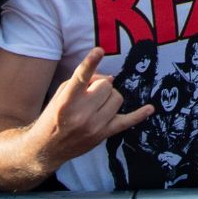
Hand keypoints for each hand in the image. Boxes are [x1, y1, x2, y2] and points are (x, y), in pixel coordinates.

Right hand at [35, 47, 154, 169]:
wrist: (47, 148)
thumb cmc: (53, 116)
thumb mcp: (61, 94)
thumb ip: (83, 81)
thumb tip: (111, 78)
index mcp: (66, 102)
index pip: (80, 78)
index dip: (90, 63)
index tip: (99, 50)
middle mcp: (81, 115)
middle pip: (106, 86)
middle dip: (100, 86)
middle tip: (89, 93)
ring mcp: (94, 126)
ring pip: (117, 98)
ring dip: (109, 97)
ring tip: (96, 103)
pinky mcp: (104, 135)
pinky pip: (127, 121)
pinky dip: (139, 115)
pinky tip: (150, 108)